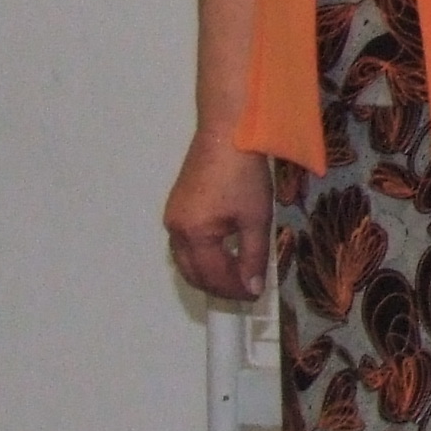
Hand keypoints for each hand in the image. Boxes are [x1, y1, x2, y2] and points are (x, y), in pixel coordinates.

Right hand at [163, 131, 274, 302]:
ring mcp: (173, 218)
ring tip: (238, 276)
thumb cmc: (243, 172)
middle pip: (193, 274)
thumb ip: (253, 256)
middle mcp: (176, 229)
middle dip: (219, 287)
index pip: (212, 277)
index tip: (255, 295)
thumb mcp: (256, 218)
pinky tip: (224, 254)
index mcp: (194, 234)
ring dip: (209, 273)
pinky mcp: (177, 208)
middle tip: (247, 290)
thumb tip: (252, 286)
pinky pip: (185, 244)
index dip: (234, 290)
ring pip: (186, 261)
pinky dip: (202, 257)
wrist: (228, 135)